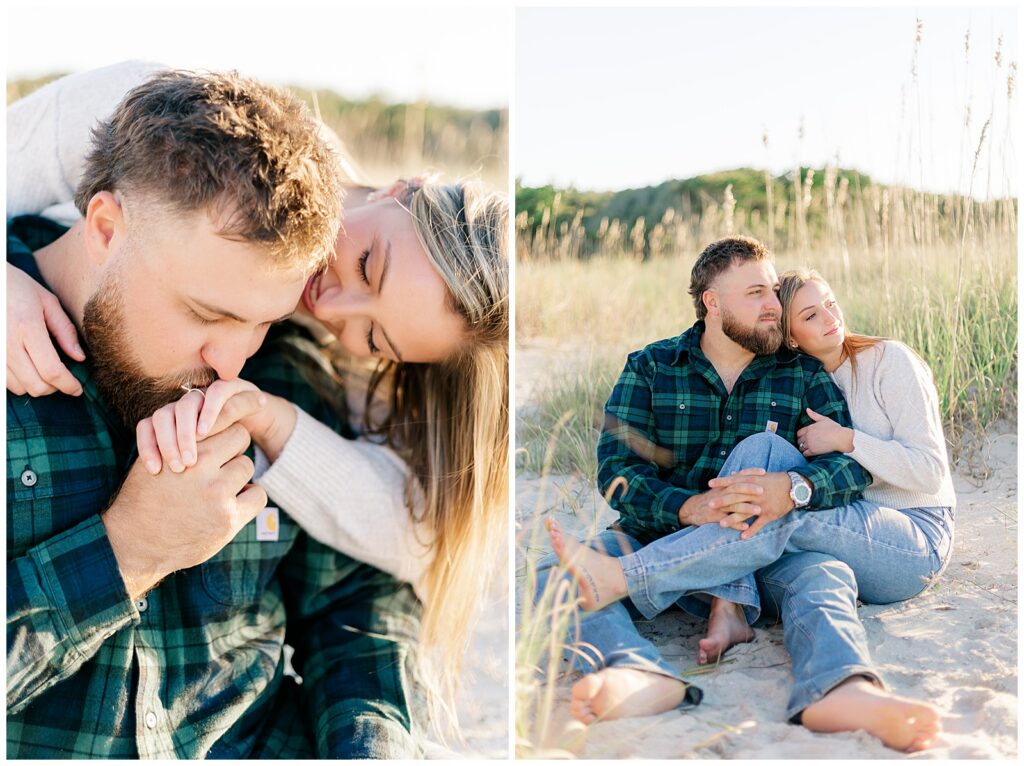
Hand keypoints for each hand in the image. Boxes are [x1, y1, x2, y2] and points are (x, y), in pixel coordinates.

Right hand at [7, 263, 84, 396]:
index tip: (78, 389)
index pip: (51, 370)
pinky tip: (28, 369)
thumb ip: (65, 330)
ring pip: (19, 388)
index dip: (68, 385)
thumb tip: (79, 358)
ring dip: (37, 386)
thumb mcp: (47, 301)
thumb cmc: (16, 286)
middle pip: (36, 385)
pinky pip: (4, 383)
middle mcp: (7, 343)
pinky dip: (20, 382)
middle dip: (55, 388)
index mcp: (27, 327)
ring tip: (46, 372)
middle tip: (64, 380)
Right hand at [102, 423, 267, 598]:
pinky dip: (249, 497)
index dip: (221, 428)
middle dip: (232, 447)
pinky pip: (258, 495)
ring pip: (247, 466)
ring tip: (220, 487)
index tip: (220, 437)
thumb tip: (212, 419)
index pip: (222, 419)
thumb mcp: (155, 459)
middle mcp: (200, 466)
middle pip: (239, 437)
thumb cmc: (145, 498)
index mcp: (180, 447)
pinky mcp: (228, 519)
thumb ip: (180, 439)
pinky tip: (233, 503)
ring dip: (238, 474)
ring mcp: (217, 493)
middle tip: (221, 462)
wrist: (136, 543)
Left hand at [136, 379, 295, 473]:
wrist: (263, 420)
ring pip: (185, 406)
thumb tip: (161, 497)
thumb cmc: (230, 453)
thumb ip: (187, 474)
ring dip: (186, 430)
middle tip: (178, 467)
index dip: (147, 446)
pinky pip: (215, 393)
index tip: (153, 471)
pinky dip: (209, 411)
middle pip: (163, 417)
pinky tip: (207, 431)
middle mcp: (185, 405)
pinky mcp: (230, 386)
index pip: (148, 428)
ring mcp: (206, 394)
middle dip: (167, 442)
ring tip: (193, 456)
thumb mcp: (206, 470)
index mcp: (172, 421)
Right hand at [678, 468, 767, 526]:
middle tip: (762, 490)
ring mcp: (717, 506)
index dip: (750, 473)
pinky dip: (735, 524)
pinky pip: (726, 521)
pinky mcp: (713, 517)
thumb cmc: (710, 499)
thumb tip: (738, 472)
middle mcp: (721, 493)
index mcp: (724, 486)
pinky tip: (746, 527)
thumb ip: (729, 482)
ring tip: (758, 510)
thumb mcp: (719, 488)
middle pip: (736, 489)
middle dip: (749, 489)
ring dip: (746, 508)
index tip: (763, 472)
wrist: (692, 509)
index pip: (739, 476)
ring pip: (733, 506)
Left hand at [712, 471, 795, 538]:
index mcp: (753, 481)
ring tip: (721, 524)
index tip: (710, 484)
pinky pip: (759, 524)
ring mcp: (763, 504)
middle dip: (722, 501)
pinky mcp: (770, 514)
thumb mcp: (759, 476)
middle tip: (709, 505)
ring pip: (745, 512)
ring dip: (733, 519)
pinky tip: (742, 536)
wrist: (795, 487)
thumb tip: (731, 474)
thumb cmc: (775, 481)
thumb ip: (744, 476)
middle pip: (736, 497)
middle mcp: (756, 493)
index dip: (722, 482)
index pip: (734, 481)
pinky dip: (751, 530)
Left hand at [796, 408, 853, 456]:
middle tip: (807, 444)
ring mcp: (810, 443)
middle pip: (799, 441)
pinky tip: (810, 453)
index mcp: (809, 428)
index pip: (798, 433)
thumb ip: (814, 415)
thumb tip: (807, 409)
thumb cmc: (834, 428)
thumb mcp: (824, 419)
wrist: (841, 438)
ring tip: (808, 449)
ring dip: (803, 448)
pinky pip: (805, 453)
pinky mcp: (813, 451)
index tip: (804, 438)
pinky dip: (806, 454)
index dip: (800, 436)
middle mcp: (807, 436)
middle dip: (801, 442)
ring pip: (801, 447)